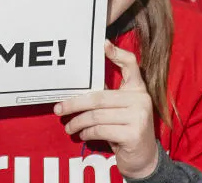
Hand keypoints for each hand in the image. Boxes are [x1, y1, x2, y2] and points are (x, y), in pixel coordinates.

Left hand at [55, 41, 157, 178]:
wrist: (144, 158)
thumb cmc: (125, 129)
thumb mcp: (120, 109)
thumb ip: (108, 95)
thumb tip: (79, 85)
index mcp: (138, 89)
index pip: (131, 65)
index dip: (118, 54)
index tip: (103, 44)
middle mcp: (141, 99)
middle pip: (99, 97)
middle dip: (74, 104)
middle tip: (58, 109)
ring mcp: (139, 116)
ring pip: (96, 116)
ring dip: (77, 122)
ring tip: (68, 126)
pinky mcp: (134, 134)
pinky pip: (101, 130)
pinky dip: (87, 133)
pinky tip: (82, 134)